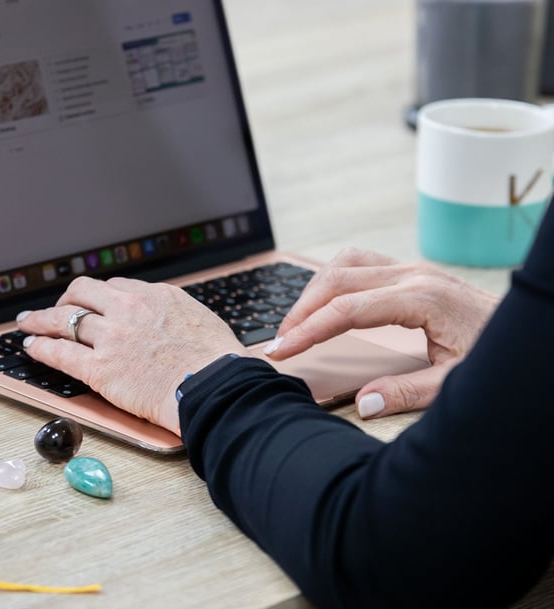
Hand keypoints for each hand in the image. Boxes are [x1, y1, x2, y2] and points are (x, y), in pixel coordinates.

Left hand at [17, 277, 246, 434]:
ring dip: (41, 320)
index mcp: (155, 296)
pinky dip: (40, 347)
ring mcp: (112, 337)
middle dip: (65, 299)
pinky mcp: (100, 368)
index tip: (91, 303)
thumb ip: (176, 317)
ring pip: (64, 319)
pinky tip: (31, 347)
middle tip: (56, 308)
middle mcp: (129, 309)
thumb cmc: (217, 361)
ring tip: (28, 323)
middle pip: (83, 292)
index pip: (115, 286)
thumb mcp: (200, 321)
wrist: (214, 386)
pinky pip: (59, 352)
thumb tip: (171, 323)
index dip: (97, 296)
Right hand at [265, 248, 499, 417]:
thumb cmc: (500, 353)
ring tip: (296, 323)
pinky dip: (334, 279)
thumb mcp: (459, 383)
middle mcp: (413, 275)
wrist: (533, 328)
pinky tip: (326, 302)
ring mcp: (413, 269)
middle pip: (337, 279)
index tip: (282, 349)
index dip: (309, 329)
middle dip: (301, 309)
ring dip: (314, 290)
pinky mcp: (413, 272)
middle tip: (279, 341)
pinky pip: (360, 263)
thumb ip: (408, 394)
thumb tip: (362, 403)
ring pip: (345, 263)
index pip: (347, 309)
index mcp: (422, 298)